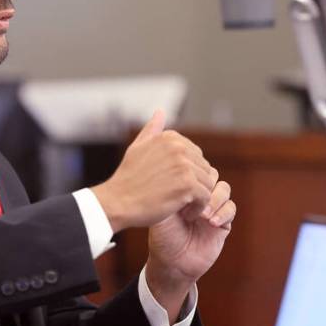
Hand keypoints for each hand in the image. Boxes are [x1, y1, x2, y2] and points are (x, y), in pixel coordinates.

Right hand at [91, 111, 217, 232]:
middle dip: (195, 185)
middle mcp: (179, 147)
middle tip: (179, 198)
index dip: (188, 174)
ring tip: (182, 206)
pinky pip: (206, 197)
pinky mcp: (187, 184)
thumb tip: (161, 112)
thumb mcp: (138, 148)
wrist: (117, 202)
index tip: (174, 185)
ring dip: (198, 198)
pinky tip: (184, 213)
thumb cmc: (128, 179)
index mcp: (170, 138)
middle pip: (204, 169)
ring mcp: (184, 165)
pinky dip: (198, 208)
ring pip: (208, 183)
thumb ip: (152, 130)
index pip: (196, 155)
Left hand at [145, 180, 235, 318]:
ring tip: (203, 215)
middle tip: (193, 202)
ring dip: (215, 199)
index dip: (192, 176)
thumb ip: (170, 191)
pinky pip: (231, 208)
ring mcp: (213, 208)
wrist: (172, 264)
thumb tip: (179, 171)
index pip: (195, 168)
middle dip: (204, 186)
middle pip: (211, 175)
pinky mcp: (224, 222)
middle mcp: (199, 195)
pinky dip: (224, 212)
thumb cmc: (162, 238)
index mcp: (183, 188)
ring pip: (224, 189)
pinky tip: (211, 222)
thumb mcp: (160, 212)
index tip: (181, 191)